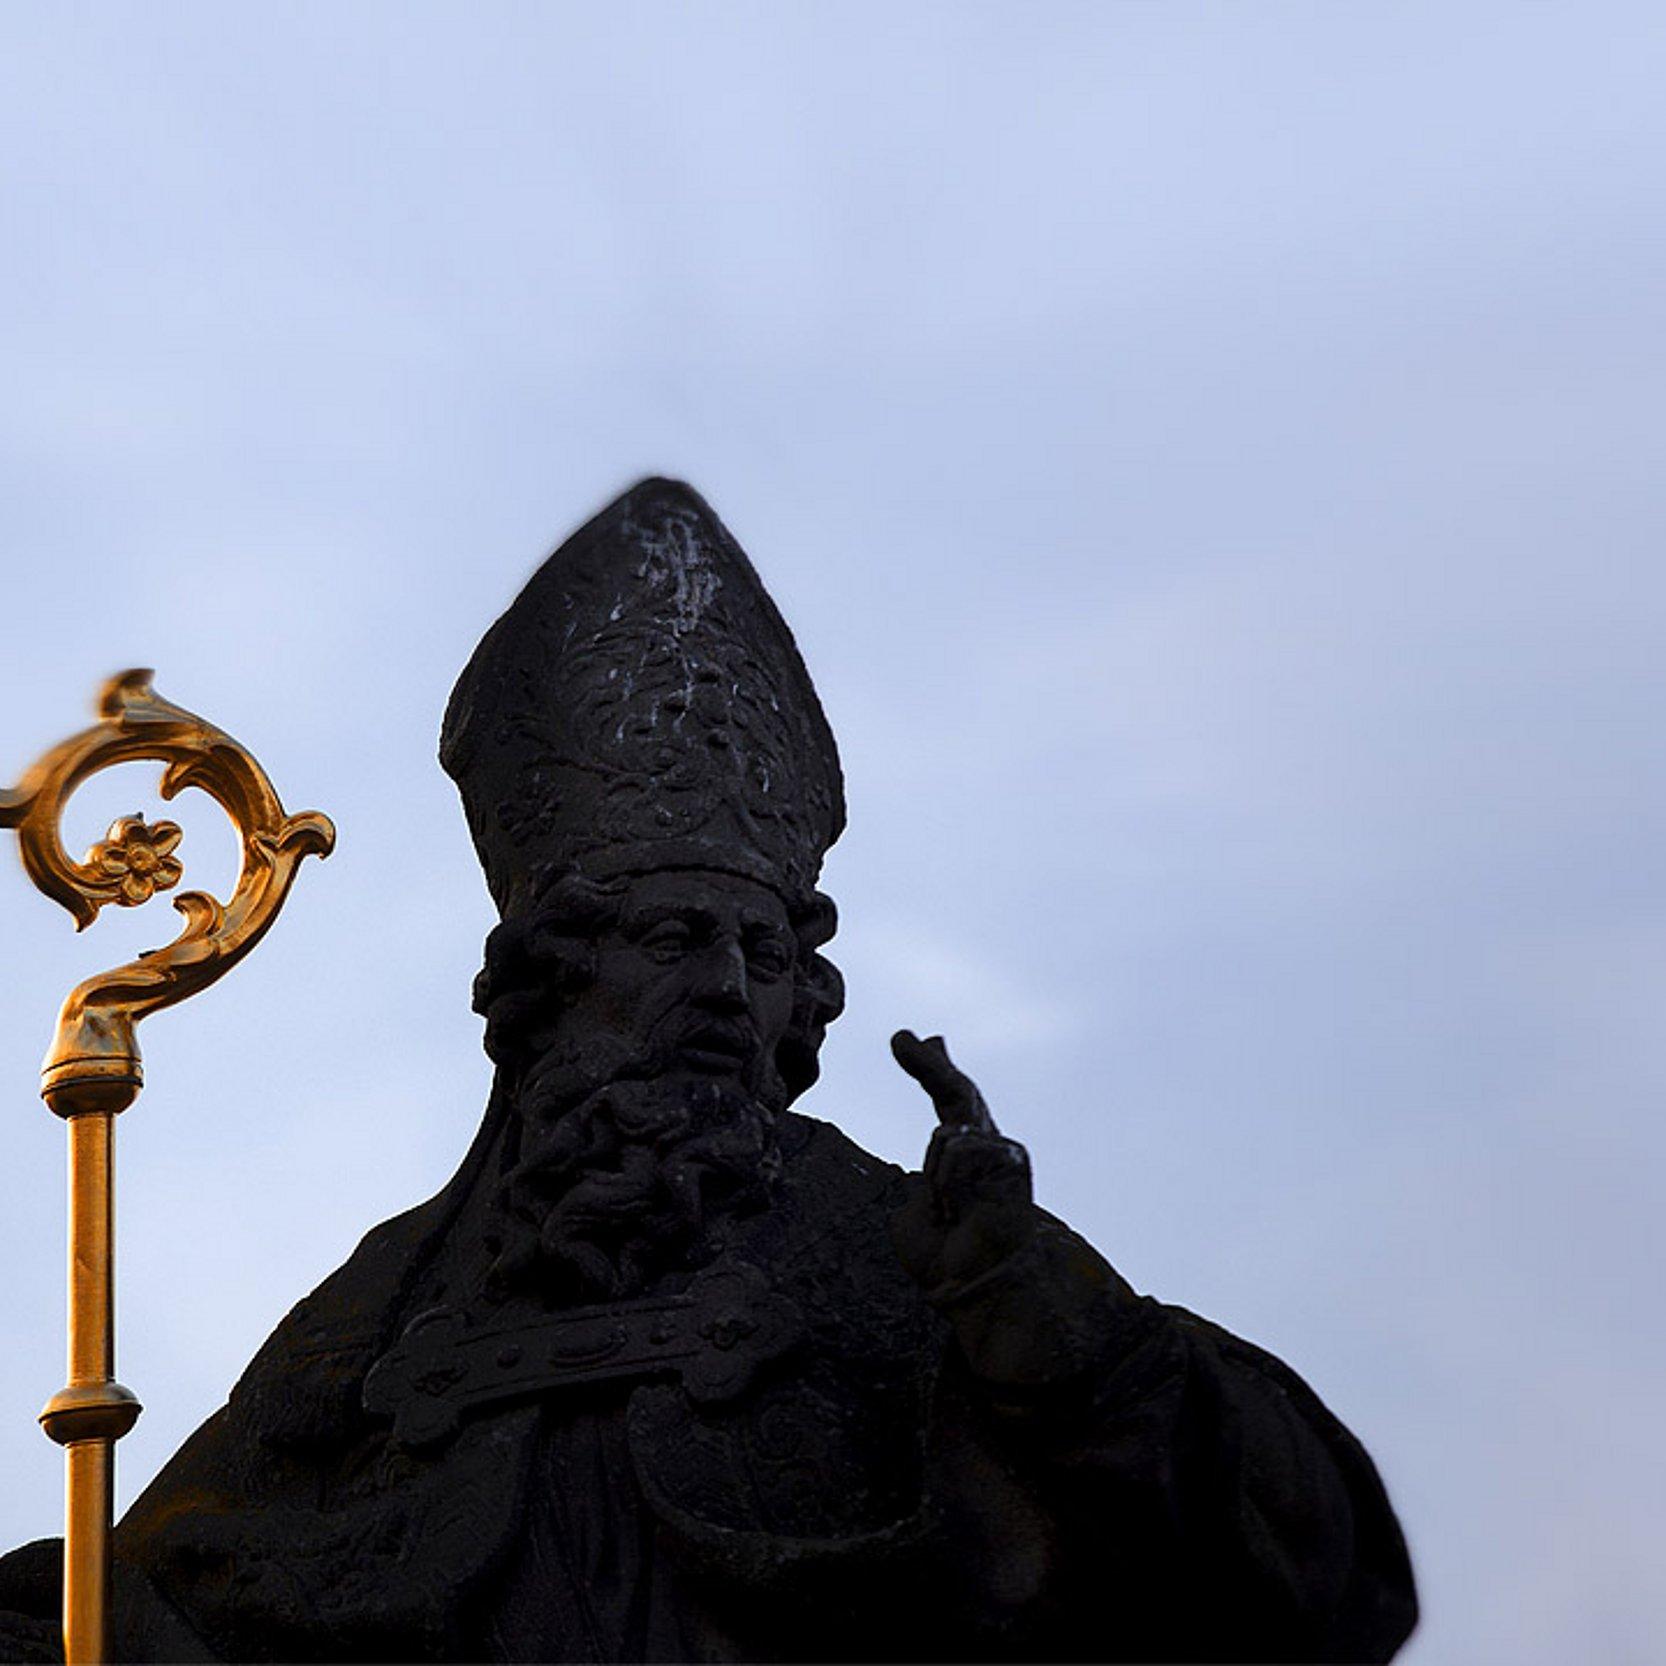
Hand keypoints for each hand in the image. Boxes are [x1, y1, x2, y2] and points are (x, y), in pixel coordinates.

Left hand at [888, 1029, 1035, 1297]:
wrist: (968, 1284)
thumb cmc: (942, 1255)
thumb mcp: (917, 1208)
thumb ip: (929, 1170)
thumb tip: (948, 1135)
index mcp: (958, 1157)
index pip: (945, 1100)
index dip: (931, 1067)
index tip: (911, 1038)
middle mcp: (984, 1148)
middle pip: (955, 1091)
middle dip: (927, 1065)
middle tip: (901, 1039)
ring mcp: (1001, 1151)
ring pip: (946, 1134)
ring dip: (938, 1181)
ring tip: (951, 1214)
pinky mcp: (1012, 1158)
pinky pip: (961, 1148)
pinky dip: (950, 1183)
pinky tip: (964, 1210)